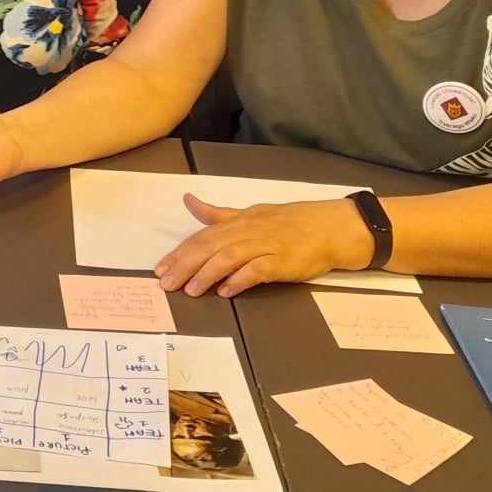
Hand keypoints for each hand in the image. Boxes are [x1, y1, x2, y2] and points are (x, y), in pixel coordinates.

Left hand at [152, 196, 372, 297]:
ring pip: (229, 258)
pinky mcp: (283, 262)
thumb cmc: (290, 222)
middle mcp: (248, 231)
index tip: (160, 268)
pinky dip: (240, 280)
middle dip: (185, 265)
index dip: (180, 252)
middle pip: (210, 246)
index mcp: (239, 220)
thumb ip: (218, 214)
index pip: (202, 236)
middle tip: (166, 283)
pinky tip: (226, 291)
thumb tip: (188, 201)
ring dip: (207, 274)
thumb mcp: (251, 213)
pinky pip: (257, 271)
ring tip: (190, 291)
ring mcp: (266, 246)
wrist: (331, 228)